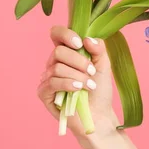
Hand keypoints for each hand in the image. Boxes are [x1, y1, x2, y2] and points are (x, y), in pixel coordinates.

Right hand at [37, 25, 117, 139]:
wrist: (98, 114)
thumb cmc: (99, 90)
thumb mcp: (103, 65)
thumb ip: (98, 49)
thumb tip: (86, 38)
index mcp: (67, 53)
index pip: (57, 34)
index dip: (65, 34)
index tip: (79, 43)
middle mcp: (54, 63)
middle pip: (58, 52)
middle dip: (79, 61)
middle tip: (92, 72)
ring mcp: (47, 78)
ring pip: (57, 68)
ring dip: (77, 76)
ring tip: (89, 85)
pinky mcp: (44, 93)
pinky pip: (52, 82)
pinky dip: (68, 84)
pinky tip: (78, 89)